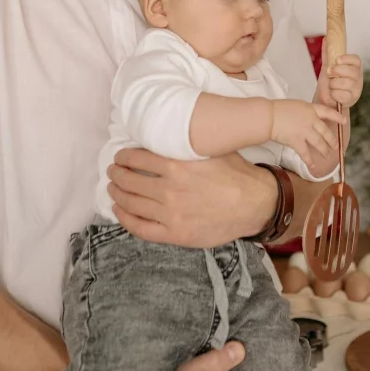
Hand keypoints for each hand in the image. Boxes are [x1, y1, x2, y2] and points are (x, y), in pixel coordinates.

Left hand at [108, 150, 275, 245]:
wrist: (255, 204)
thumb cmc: (236, 175)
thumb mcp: (211, 151)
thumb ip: (186, 146)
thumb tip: (165, 136)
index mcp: (177, 166)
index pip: (137, 159)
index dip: (124, 157)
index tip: (120, 157)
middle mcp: (170, 191)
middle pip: (129, 181)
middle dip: (117, 175)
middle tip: (113, 172)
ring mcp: (171, 215)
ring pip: (131, 204)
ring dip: (117, 194)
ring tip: (113, 189)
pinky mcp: (175, 234)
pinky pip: (141, 228)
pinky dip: (125, 219)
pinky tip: (120, 211)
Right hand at [270, 99, 344, 167]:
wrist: (269, 116)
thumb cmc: (278, 109)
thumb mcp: (296, 105)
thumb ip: (305, 112)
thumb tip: (310, 120)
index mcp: (310, 109)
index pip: (328, 112)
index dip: (338, 117)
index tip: (344, 121)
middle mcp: (311, 120)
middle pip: (326, 132)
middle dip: (332, 141)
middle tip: (335, 146)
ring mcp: (305, 131)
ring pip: (319, 143)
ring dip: (324, 150)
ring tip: (327, 155)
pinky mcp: (297, 141)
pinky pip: (306, 153)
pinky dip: (310, 160)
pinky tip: (313, 165)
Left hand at [317, 53, 362, 108]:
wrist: (326, 100)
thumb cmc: (329, 83)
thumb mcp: (327, 67)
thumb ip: (328, 54)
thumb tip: (326, 39)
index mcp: (354, 68)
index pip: (356, 60)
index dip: (347, 59)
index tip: (337, 60)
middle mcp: (358, 78)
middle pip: (352, 71)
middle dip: (337, 71)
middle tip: (329, 72)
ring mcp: (356, 89)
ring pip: (346, 83)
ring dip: (334, 84)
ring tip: (331, 85)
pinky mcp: (352, 100)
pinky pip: (343, 95)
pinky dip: (334, 94)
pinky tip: (333, 94)